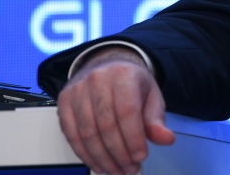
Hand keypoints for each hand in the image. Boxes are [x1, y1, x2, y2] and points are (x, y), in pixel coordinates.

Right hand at [57, 46, 174, 174]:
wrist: (107, 65)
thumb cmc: (131, 83)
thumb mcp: (151, 96)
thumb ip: (156, 120)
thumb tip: (166, 139)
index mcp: (124, 74)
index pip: (127, 111)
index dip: (133, 139)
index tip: (140, 157)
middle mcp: (98, 79)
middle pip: (106, 125)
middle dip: (119, 154)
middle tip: (130, 169)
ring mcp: (77, 90)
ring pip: (87, 133)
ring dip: (102, 158)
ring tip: (116, 170)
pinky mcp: (63, 102)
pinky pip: (71, 135)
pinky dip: (85, 154)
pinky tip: (98, 163)